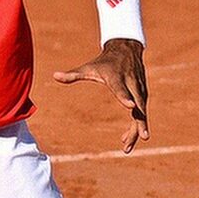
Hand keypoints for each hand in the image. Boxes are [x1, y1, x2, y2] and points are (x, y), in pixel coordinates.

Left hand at [53, 38, 148, 152]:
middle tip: (143, 137)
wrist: (126, 49)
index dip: (125, 97)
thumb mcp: (89, 67)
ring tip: (126, 147)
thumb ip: (74, 74)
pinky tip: (125, 139)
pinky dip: (136, 127)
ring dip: (137, 130)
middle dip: (140, 122)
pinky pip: (141, 114)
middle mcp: (131, 85)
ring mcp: (140, 91)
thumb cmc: (104, 62)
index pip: (120, 88)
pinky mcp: (143, 96)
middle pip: (138, 106)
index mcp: (116, 78)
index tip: (130, 106)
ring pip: (142, 113)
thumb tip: (54, 76)